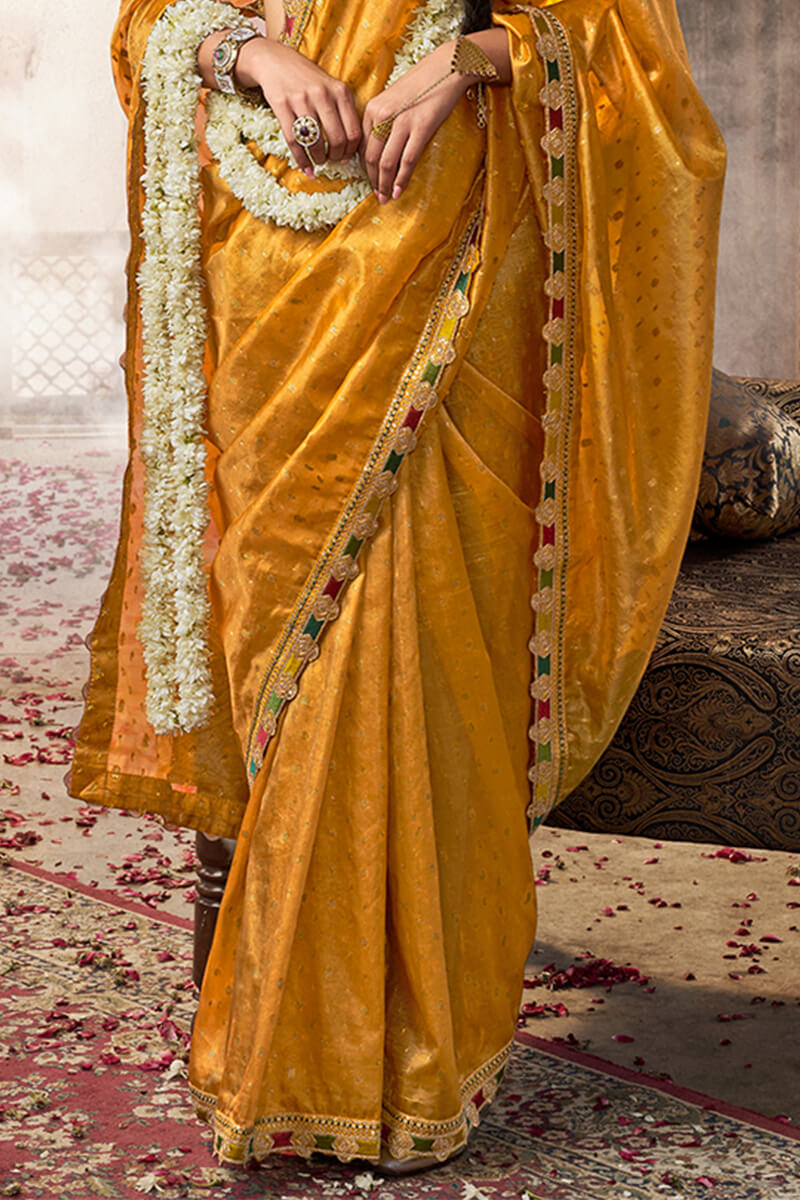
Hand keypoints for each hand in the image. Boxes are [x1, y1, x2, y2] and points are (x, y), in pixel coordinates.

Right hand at [198, 32, 361, 174]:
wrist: (274, 60)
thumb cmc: (307, 79)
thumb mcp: (331, 87)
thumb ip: (342, 113)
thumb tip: (349, 151)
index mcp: (339, 91)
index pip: (354, 132)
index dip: (351, 151)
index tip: (346, 157)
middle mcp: (322, 94)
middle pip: (337, 140)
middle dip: (336, 157)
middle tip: (332, 160)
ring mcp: (301, 99)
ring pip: (316, 143)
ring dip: (319, 159)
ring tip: (319, 161)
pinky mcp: (281, 105)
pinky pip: (294, 142)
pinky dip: (302, 160)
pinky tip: (306, 167)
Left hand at [361, 40, 468, 202]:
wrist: (445, 67)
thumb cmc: (420, 85)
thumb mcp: (392, 100)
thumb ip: (382, 122)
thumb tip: (379, 149)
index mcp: (372, 109)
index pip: (362, 146)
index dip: (364, 168)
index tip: (370, 181)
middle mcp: (382, 115)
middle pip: (371, 157)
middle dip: (373, 181)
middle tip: (378, 196)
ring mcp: (401, 121)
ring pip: (386, 162)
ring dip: (385, 184)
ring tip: (387, 197)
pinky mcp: (421, 127)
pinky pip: (407, 160)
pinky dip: (401, 179)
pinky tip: (399, 190)